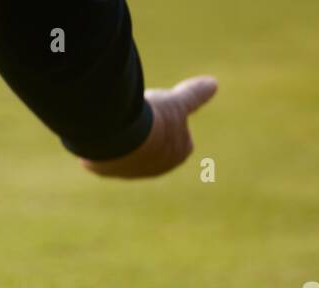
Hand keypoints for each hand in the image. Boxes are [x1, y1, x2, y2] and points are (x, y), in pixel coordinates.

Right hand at [81, 75, 217, 178]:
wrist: (122, 135)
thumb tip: (213, 84)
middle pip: (154, 145)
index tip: (163, 110)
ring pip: (130, 150)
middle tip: (141, 112)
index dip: (172, 123)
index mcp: (177, 155)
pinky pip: (109, 153)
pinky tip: (105, 128)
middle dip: (149, 132)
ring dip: (127, 137)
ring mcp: (130, 171)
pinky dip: (108, 142)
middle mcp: (155, 168)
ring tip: (121, 118)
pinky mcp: (107, 169)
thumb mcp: (178, 102)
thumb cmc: (155, 119)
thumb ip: (194, 95)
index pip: (182, 140)